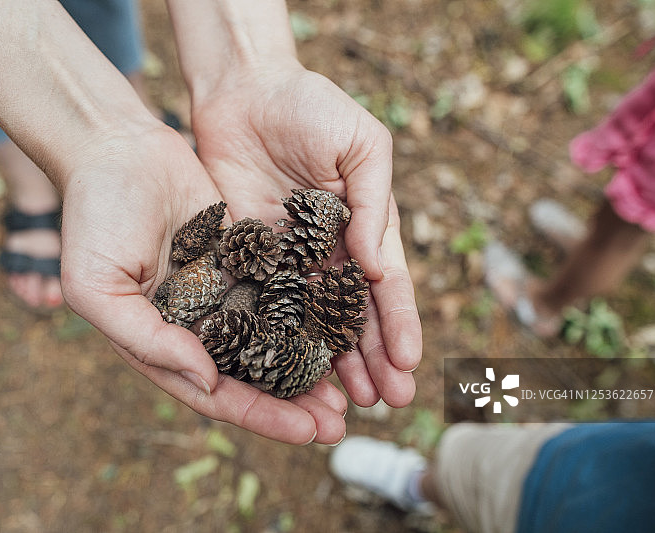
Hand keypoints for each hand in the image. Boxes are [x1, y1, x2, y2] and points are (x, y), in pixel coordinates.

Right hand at [58, 122, 346, 444]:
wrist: (115, 147)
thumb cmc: (93, 216)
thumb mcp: (97, 286)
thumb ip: (147, 339)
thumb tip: (207, 381)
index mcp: (159, 342)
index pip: (213, 391)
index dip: (258, 414)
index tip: (305, 432)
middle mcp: (194, 324)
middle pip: (250, 374)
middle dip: (293, 402)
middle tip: (338, 426)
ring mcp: (220, 291)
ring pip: (271, 338)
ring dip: (306, 365)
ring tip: (348, 390)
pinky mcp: (242, 257)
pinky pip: (280, 290)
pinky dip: (306, 312)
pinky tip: (340, 326)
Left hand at [192, 64, 422, 410]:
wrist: (244, 90)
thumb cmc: (311, 107)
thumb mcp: (361, 144)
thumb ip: (373, 202)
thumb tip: (375, 266)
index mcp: (365, 227)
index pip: (387, 285)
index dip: (400, 324)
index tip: (409, 364)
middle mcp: (330, 252)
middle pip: (355, 316)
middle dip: (375, 359)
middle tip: (388, 403)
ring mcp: (290, 261)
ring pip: (314, 324)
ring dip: (334, 364)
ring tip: (349, 404)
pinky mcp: (250, 259)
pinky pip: (266, 307)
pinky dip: (280, 341)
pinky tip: (288, 372)